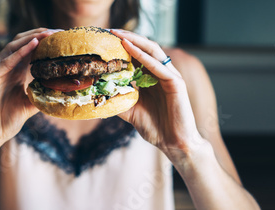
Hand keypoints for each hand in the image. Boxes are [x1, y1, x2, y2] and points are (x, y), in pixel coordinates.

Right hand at [0, 28, 58, 153]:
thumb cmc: (5, 122)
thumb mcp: (30, 105)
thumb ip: (42, 94)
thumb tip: (64, 90)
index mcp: (14, 73)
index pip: (29, 51)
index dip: (44, 42)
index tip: (62, 38)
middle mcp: (3, 69)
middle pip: (21, 44)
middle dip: (39, 35)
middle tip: (57, 32)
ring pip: (12, 48)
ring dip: (30, 39)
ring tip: (47, 34)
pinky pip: (3, 63)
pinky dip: (18, 53)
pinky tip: (32, 45)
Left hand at [111, 30, 205, 159]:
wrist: (174, 143)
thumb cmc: (156, 128)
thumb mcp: (131, 111)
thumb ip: (119, 99)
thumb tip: (98, 93)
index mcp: (152, 78)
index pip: (137, 55)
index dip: (122, 46)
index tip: (104, 40)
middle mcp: (162, 73)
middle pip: (145, 48)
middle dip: (127, 38)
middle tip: (109, 31)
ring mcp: (170, 76)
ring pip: (153, 51)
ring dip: (135, 41)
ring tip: (118, 35)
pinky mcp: (176, 83)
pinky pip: (158, 67)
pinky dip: (144, 57)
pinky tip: (130, 50)